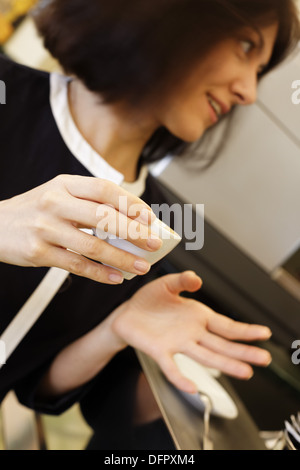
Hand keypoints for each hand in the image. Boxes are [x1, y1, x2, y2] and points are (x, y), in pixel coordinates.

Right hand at [0, 174, 160, 282]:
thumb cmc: (35, 210)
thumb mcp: (58, 195)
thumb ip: (89, 203)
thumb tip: (130, 222)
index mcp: (64, 184)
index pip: (105, 189)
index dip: (131, 203)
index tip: (149, 217)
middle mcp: (55, 203)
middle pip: (104, 218)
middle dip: (134, 232)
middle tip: (154, 244)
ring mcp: (46, 228)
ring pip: (93, 246)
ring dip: (122, 258)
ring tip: (141, 266)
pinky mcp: (38, 252)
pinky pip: (77, 265)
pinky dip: (100, 273)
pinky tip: (115, 278)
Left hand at [111, 271, 271, 392]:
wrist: (126, 314)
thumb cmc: (148, 300)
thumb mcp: (167, 284)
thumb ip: (182, 281)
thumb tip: (197, 280)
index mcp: (197, 316)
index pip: (226, 325)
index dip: (246, 330)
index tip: (264, 333)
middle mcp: (192, 333)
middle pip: (222, 345)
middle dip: (244, 352)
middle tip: (264, 359)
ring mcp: (177, 344)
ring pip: (205, 356)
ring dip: (225, 365)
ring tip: (245, 372)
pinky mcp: (159, 352)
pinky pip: (172, 368)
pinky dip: (181, 378)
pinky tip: (192, 387)